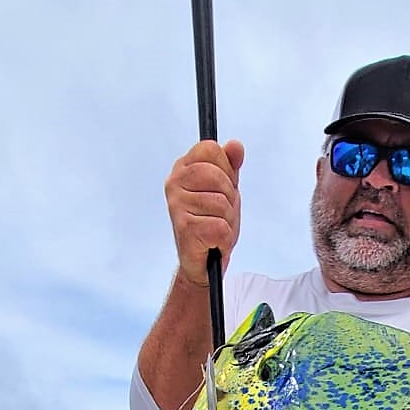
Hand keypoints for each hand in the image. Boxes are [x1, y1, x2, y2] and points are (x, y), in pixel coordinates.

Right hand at [165, 138, 244, 288]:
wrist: (202, 263)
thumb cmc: (212, 224)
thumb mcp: (225, 191)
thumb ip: (230, 167)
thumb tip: (235, 145)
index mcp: (182, 169)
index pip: (210, 150)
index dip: (225, 170)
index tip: (221, 188)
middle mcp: (174, 184)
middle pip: (217, 175)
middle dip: (228, 197)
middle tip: (220, 213)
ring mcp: (177, 206)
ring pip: (222, 203)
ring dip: (227, 221)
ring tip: (215, 229)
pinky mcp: (185, 229)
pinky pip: (221, 227)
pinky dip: (224, 239)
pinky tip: (213, 243)